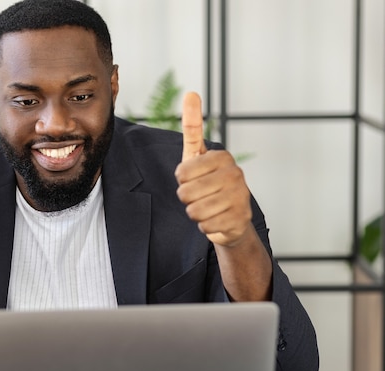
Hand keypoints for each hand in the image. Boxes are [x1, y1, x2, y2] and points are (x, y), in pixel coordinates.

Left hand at [174, 92, 251, 246]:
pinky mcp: (239, 219)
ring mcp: (240, 197)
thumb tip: (191, 92)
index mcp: (222, 157)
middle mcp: (235, 174)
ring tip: (208, 208)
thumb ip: (193, 127)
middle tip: (200, 196)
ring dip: (195, 214)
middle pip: (186, 193)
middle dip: (186, 199)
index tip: (193, 178)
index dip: (182, 180)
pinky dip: (205, 227)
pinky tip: (216, 220)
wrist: (232, 217)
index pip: (182, 173)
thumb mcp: (196, 155)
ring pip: (194, 211)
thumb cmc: (208, 182)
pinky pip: (205, 226)